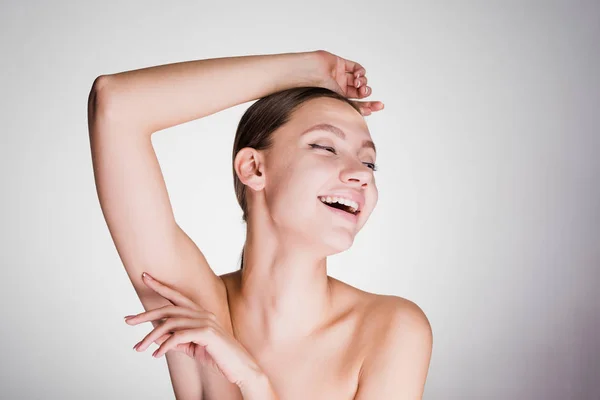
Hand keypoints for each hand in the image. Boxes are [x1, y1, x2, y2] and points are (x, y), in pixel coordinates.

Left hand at [124, 272, 267, 393]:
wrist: (240, 367)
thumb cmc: (218, 357)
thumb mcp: (192, 347)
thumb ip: (175, 340)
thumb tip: (155, 337)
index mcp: (201, 313)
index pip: (177, 296)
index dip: (161, 286)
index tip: (145, 277)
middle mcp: (203, 313)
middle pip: (169, 308)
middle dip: (146, 314)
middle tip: (128, 321)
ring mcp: (206, 322)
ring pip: (170, 324)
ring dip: (151, 337)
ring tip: (139, 348)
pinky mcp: (207, 334)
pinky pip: (179, 337)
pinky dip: (165, 346)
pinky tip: (156, 355)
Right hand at [312, 50, 384, 115]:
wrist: (311, 74)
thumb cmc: (319, 90)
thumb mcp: (337, 102)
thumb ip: (352, 108)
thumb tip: (367, 113)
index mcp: (337, 100)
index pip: (356, 104)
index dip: (368, 105)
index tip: (378, 106)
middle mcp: (340, 88)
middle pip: (360, 92)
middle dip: (366, 92)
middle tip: (365, 92)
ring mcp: (340, 76)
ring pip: (360, 79)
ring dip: (363, 82)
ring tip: (358, 83)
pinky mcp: (341, 64)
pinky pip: (356, 67)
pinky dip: (361, 71)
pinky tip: (358, 75)